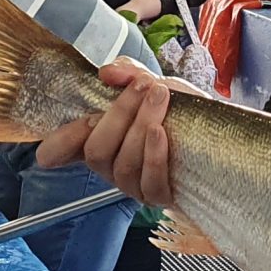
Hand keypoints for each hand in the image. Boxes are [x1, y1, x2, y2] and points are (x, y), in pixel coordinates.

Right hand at [35, 61, 198, 205]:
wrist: (224, 133)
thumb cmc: (184, 112)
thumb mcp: (156, 84)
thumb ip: (129, 73)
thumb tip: (108, 73)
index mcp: (104, 139)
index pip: (68, 148)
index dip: (56, 148)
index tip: (46, 152)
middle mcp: (113, 166)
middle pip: (96, 151)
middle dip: (118, 114)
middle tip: (143, 86)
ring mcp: (134, 185)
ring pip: (122, 164)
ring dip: (140, 125)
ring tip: (160, 96)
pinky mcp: (160, 196)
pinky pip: (149, 181)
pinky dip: (153, 155)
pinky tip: (161, 133)